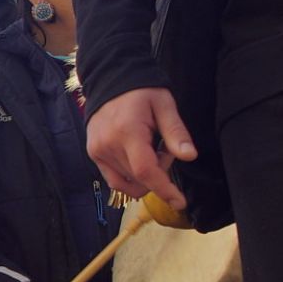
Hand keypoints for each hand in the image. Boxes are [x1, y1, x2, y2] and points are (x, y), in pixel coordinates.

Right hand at [85, 87, 195, 210]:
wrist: (109, 79)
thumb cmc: (141, 91)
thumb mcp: (164, 105)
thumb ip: (176, 132)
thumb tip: (189, 156)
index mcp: (127, 132)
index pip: (145, 171)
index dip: (164, 190)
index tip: (179, 202)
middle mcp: (108, 145)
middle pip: (139, 178)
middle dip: (159, 173)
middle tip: (164, 148)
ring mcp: (97, 151)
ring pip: (127, 182)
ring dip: (144, 175)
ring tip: (148, 150)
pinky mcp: (93, 154)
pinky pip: (114, 179)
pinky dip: (130, 178)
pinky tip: (136, 159)